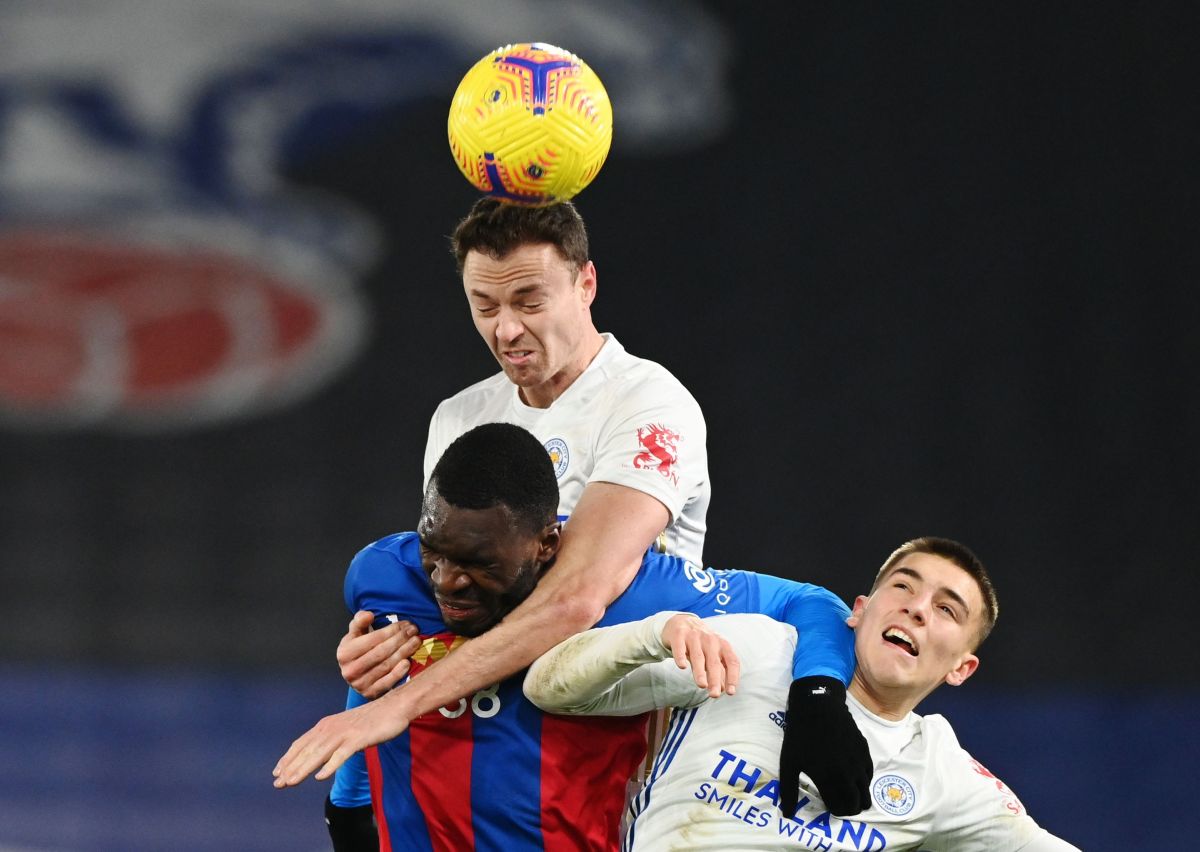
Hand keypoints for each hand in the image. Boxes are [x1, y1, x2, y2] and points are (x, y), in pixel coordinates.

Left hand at [273, 690, 412, 787]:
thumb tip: (318, 755)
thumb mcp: (346, 727)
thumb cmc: (371, 719)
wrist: (394, 707)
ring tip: (290, 782)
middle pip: (307, 750)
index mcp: (326, 725)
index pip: (301, 743)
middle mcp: (331, 728)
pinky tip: (320, 777)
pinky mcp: (359, 738)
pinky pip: (341, 754)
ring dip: (303, 769)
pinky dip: (330, 766)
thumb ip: (332, 739)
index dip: (288, 758)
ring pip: (319, 753)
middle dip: (290, 767)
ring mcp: (344, 733)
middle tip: (277, 784)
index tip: (276, 773)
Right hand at [337, 611, 420, 698]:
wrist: (356, 674)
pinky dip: (399, 672)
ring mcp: (359, 684)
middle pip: (381, 652)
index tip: (406, 624)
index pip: (373, 639)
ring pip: (386, 665)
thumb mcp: (355, 634)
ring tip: (416, 641)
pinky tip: (408, 661)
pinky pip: (387, 682)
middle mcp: (350, 670)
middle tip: (414, 631)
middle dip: (400, 639)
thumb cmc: (359, 649)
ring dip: (404, 652)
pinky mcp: (370, 694)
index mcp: (344, 653)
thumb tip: (368, 615)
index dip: (391, 630)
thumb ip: (360, 621)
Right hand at [661, 613, 739, 697]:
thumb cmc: (701, 642)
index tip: (730, 692)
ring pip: (698, 656)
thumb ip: (719, 670)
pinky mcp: (678, 635)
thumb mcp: (712, 654)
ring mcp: (694, 636)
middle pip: (714, 662)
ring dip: (700, 671)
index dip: (732, 677)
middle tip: (714, 695)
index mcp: (722, 645)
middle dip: (715, 679)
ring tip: (702, 685)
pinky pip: (679, 647)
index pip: (731, 662)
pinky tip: (682, 666)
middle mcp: (710, 639)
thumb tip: (724, 689)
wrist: (682, 622)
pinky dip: (681, 656)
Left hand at [778, 676, 871, 816]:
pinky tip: (854, 777)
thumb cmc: (800, 735)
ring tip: (849, 794)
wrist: (817, 706)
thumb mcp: (788, 763)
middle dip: (851, 808)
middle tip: (842, 805)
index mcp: (829, 779)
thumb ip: (788, 791)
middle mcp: (848, 773)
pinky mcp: (864, 750)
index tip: (830, 808)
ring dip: (860, 795)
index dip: (837, 811)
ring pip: (866, 789)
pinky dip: (864, 780)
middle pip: (858, 802)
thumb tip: (788, 815)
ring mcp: (859, 761)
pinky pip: (869, 772)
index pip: (842, 808)